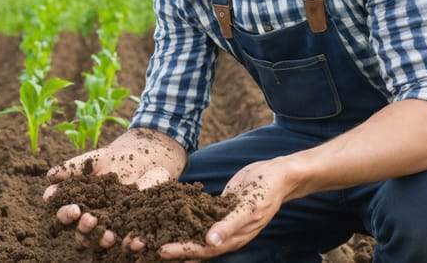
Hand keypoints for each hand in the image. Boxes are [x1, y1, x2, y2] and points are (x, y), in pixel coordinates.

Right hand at [43, 128, 186, 250]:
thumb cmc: (111, 160)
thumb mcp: (91, 161)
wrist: (141, 160)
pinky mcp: (130, 227)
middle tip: (89, 219)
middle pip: (80, 233)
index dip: (66, 214)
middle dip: (83, 228)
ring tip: (108, 236)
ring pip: (100, 240)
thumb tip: (49, 177)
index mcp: (77, 205)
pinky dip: (131, 242)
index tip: (74, 209)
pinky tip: (136, 241)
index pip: (65, 215)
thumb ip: (71, 168)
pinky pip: (128, 239)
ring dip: (102, 239)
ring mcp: (110, 226)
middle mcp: (90, 220)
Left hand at [158, 158, 290, 260]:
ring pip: (195, 234)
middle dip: (173, 247)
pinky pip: (200, 218)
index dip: (183, 251)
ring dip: (175, 236)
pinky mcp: (220, 210)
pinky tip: (167, 217)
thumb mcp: (250, 206)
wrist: (279, 174)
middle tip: (147, 246)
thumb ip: (230, 225)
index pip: (205, 250)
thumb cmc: (267, 189)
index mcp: (235, 238)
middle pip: (196, 246)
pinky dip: (184, 219)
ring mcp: (223, 223)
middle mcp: (227, 235)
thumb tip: (211, 242)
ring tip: (152, 237)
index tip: (161, 250)